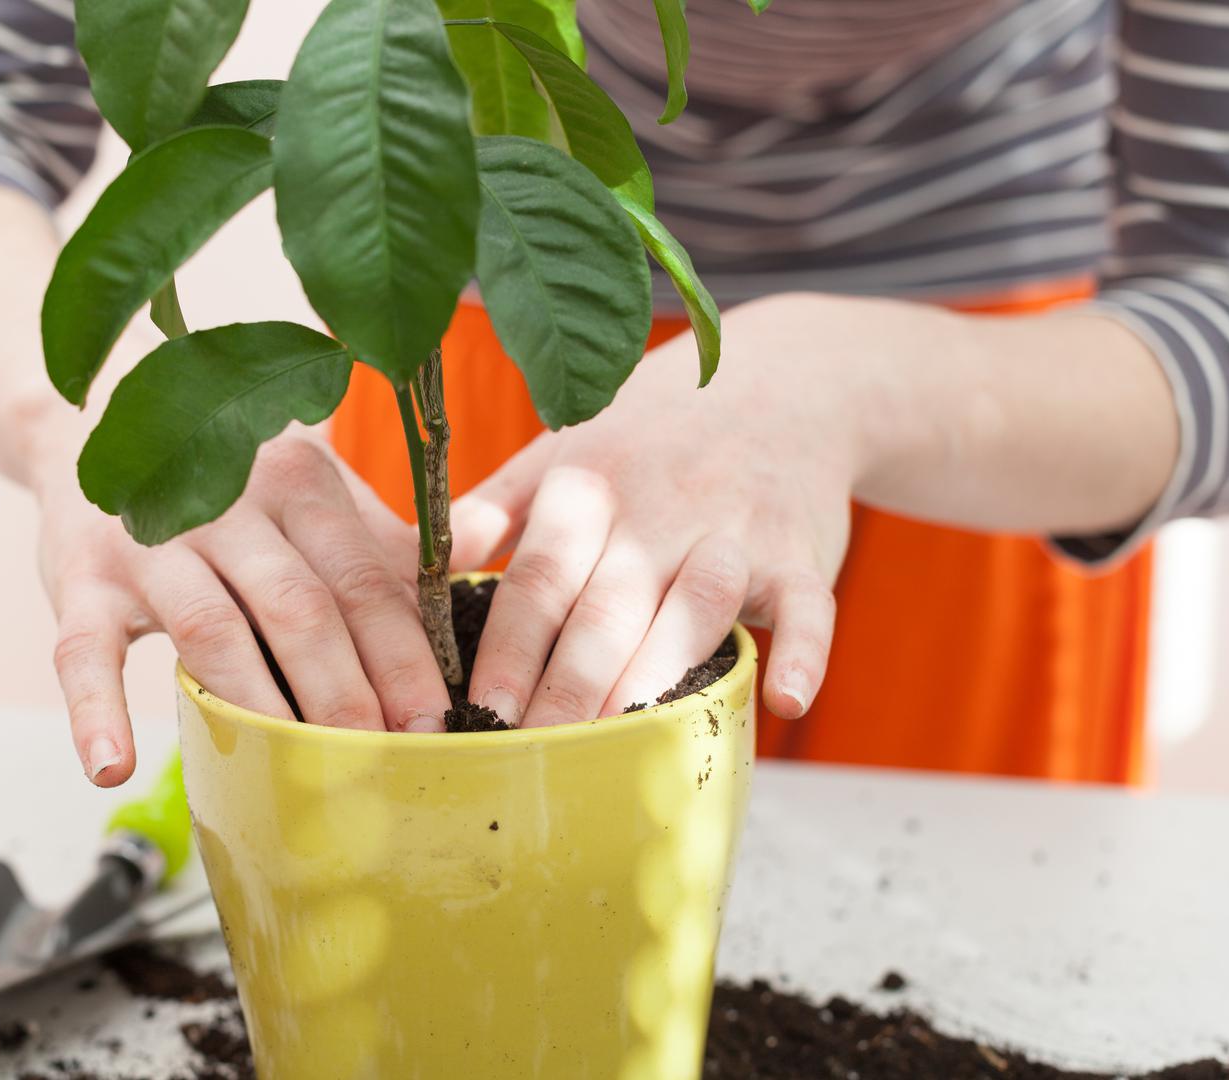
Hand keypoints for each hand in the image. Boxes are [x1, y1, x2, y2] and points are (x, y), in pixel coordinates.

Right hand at [32, 426, 451, 785]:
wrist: (101, 421)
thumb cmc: (229, 481)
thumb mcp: (311, 492)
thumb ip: (383, 542)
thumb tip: (488, 562)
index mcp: (300, 485)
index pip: (364, 580)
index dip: (404, 657)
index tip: (439, 724)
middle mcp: (227, 504)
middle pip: (299, 609)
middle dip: (346, 695)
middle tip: (380, 766)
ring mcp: (149, 541)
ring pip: (213, 631)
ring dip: (257, 708)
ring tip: (291, 778)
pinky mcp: (78, 576)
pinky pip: (83, 650)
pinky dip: (95, 710)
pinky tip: (112, 766)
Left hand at [451, 293, 869, 726]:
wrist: (783, 380)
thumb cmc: (651, 435)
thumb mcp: (566, 448)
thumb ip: (497, 509)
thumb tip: (417, 565)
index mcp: (588, 485)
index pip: (539, 574)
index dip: (508, 644)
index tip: (479, 708)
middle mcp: (658, 508)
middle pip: (606, 605)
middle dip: (569, 682)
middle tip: (536, 750)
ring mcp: (733, 531)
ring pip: (693, 607)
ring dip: (658, 674)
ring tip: (624, 742)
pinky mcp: (800, 553)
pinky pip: (811, 605)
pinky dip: (806, 651)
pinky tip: (787, 703)